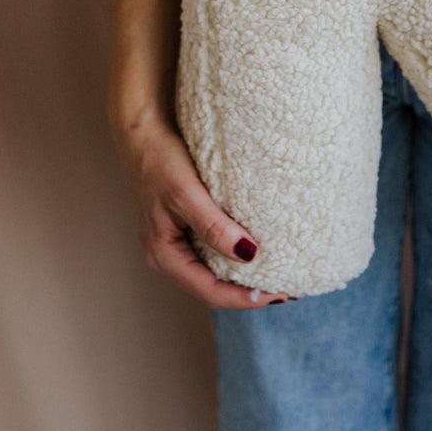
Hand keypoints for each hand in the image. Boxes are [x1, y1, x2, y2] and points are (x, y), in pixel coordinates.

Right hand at [110, 107, 298, 308]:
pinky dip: (237, 256)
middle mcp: (169, 256)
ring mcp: (177, 242)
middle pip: (213, 288)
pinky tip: (258, 252)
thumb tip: (249, 255)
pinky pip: (214, 252)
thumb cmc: (161, 161)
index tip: (279, 295)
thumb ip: (214, 227)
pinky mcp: (187, 227)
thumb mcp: (187, 194)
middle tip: (286, 289)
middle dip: (248, 293)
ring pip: (215, 271)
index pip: (210, 292)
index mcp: (164, 256)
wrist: (145, 132)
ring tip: (278, 275)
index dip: (244, 298)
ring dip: (244, 277)